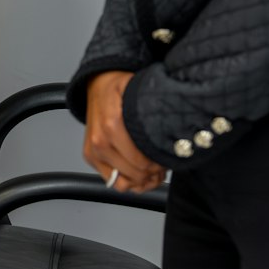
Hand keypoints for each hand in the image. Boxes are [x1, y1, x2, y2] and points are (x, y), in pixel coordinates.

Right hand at [82, 69, 164, 191]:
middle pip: (136, 174)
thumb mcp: (140, 95)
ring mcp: (93, 151)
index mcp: (112, 125)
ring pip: (124, 184)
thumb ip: (157, 114)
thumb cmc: (120, 90)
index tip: (166, 158)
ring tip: (151, 170)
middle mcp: (100, 140)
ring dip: (141, 181)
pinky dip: (128, 181)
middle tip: (162, 163)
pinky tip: (138, 171)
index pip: (142, 162)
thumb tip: (178, 135)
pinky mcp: (90, 157)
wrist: (98, 84)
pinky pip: (112, 182)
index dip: (160, 164)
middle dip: (153, 172)